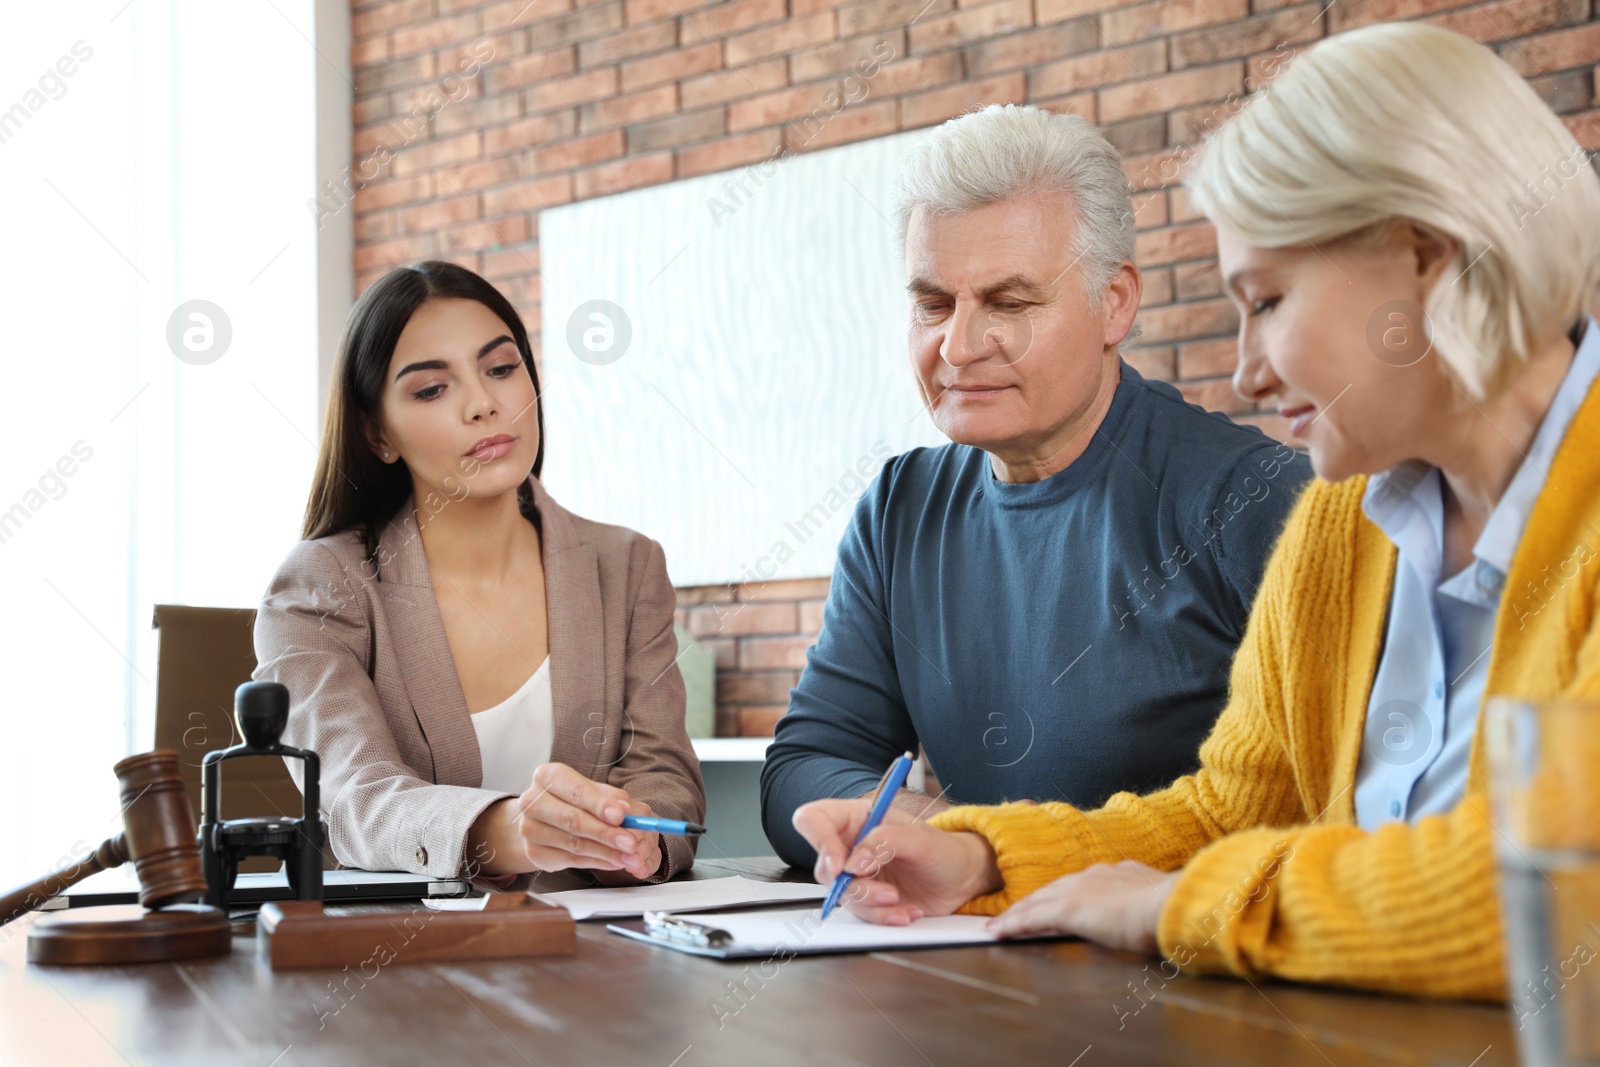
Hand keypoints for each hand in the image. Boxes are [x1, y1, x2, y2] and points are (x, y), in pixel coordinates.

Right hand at [472, 762, 657, 878]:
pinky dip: (597, 862)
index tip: (621, 816)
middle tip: (632, 843)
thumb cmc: (575, 800)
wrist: (545, 819)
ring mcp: (529, 828)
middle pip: (572, 820)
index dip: (599, 805)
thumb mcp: (596, 792)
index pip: (575, 791)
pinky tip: (614, 861)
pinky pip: (570, 860)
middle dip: (606, 833)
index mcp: (548, 776)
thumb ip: (614, 799)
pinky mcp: (533, 853)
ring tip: (630, 857)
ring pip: (573, 844)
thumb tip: (626, 811)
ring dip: (607, 852)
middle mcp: (532, 800)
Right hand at [791, 796, 1002, 923]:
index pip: (814, 820)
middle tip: (887, 892)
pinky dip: (883, 917)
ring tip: (901, 902)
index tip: (840, 867)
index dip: (818, 841)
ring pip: (843, 894)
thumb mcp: (919, 839)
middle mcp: (851, 845)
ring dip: (872, 904)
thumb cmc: (943, 849)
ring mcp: (858, 873)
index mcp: (857, 818)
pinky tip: (907, 912)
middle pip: (826, 866)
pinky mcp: (868, 897)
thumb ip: (884, 841)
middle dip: (855, 886)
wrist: (962, 879)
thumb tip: (854, 861)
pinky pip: (861, 912)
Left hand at [984, 861, 1179, 955]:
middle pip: (1053, 889)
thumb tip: (1157, 916)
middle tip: (1013, 911)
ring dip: (1017, 913)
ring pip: (1037, 901)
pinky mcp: (1068, 909)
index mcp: (1118, 874)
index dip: (1065, 893)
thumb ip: (1152, 907)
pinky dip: (1013, 924)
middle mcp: (1094, 876)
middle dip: (1033, 901)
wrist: (1170, 904)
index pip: (1082, 884)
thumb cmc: (1175, 910)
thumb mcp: (1162, 904)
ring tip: (999, 924)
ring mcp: (1079, 891)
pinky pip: (1032, 918)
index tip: (1057, 900)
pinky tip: (998, 933)